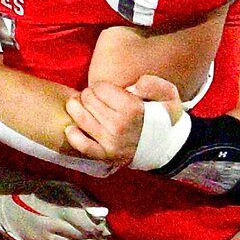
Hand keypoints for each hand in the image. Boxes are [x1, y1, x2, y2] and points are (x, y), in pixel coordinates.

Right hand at [0, 176, 111, 239]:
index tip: (108, 227)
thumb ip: (79, 198)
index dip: (100, 226)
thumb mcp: (55, 186)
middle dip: (97, 238)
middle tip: (108, 239)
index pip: (87, 223)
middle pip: (82, 236)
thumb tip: (102, 212)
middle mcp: (53, 227)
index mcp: (59, 210)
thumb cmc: (30, 188)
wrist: (0, 199)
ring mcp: (45, 239)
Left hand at [63, 75, 182, 166]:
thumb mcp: (169, 96)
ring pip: (81, 119)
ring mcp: (111, 142)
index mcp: (132, 109)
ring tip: (79, 105)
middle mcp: (119, 126)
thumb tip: (134, 86)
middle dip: (88, 95)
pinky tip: (71, 128)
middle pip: (88, 101)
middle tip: (93, 98)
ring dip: (76, 109)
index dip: (100, 87)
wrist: (166, 147)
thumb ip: (153, 84)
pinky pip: (83, 146)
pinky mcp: (106, 155)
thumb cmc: (164, 118)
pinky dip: (74, 136)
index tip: (106, 91)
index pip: (100, 89)